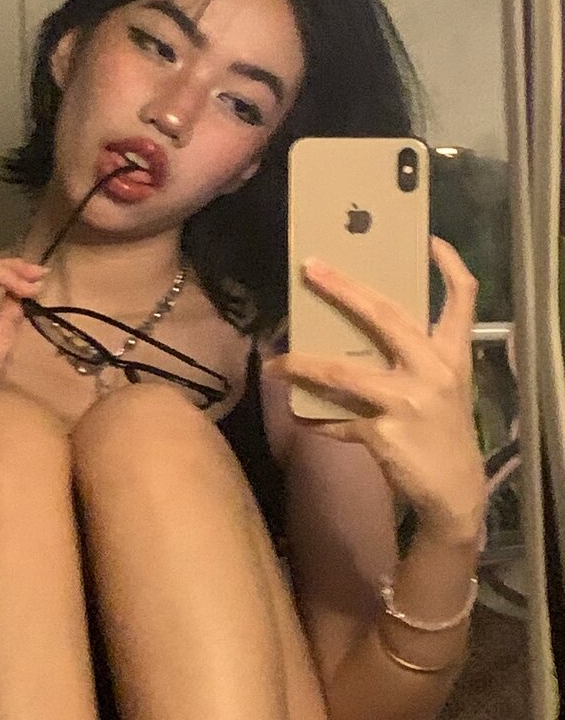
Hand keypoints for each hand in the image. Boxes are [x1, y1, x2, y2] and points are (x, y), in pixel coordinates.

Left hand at [265, 237, 486, 541]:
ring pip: (342, 374)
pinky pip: (337, 422)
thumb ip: (415, 355)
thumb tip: (360, 325)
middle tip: (311, 267)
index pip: (462, 300)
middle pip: (385, 317)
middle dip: (344, 290)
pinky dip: (314, 419)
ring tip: (273, 364)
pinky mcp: (385, 435)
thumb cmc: (443, 431)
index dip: (448, 267)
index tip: (429, 240)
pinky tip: (297, 415)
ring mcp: (408, 403)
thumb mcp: (445, 387)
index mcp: (452, 355)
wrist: (457, 494)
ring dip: (302, 366)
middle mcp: (433, 371)